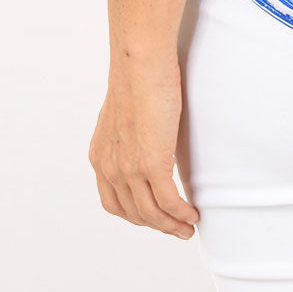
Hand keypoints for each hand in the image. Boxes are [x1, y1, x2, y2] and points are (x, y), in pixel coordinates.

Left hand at [89, 57, 200, 239]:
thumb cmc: (138, 76)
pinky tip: (192, 215)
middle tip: (177, 228)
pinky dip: (181, 214)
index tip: (154, 217)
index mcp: (100, 156)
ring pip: (151, 213)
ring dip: (172, 225)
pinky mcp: (152, 164)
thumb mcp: (124, 112)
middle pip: (134, 213)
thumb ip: (128, 133)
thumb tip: (145, 137)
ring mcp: (129, 168)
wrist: (140, 63)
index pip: (114, 202)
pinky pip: (169, 202)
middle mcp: (110, 167)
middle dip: (157, 225)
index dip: (136, 215)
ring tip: (188, 227)